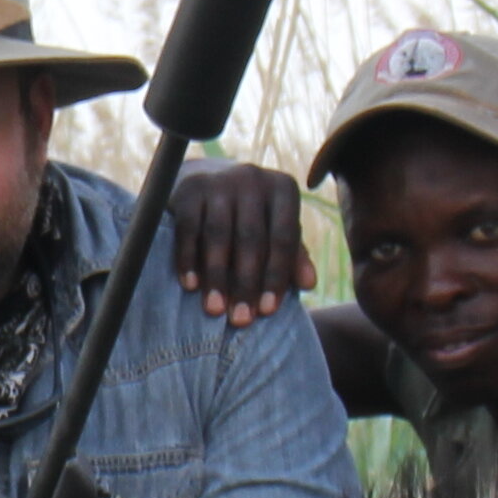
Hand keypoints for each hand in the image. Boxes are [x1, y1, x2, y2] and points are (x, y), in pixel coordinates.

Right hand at [168, 161, 313, 323]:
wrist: (208, 179)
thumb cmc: (251, 215)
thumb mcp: (276, 229)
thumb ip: (293, 255)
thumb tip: (309, 284)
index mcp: (283, 188)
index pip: (283, 237)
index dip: (276, 276)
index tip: (267, 311)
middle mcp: (253, 178)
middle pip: (251, 238)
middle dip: (245, 283)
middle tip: (240, 319)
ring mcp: (219, 180)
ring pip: (218, 235)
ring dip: (216, 276)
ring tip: (214, 309)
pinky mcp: (189, 188)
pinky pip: (188, 229)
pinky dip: (188, 259)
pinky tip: (190, 285)